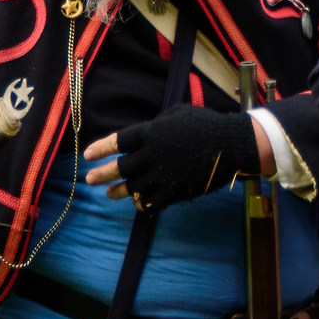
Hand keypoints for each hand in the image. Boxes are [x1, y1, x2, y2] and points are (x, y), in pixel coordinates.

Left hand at [85, 106, 261, 210]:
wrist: (231, 145)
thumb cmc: (206, 125)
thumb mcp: (178, 114)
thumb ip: (157, 124)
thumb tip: (145, 133)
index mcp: (150, 133)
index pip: (117, 142)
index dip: (100, 148)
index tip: (88, 155)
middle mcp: (151, 155)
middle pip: (120, 168)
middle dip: (102, 174)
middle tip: (90, 179)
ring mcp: (162, 175)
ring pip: (132, 188)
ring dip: (117, 191)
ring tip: (109, 193)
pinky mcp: (174, 191)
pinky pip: (151, 202)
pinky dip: (142, 204)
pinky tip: (137, 203)